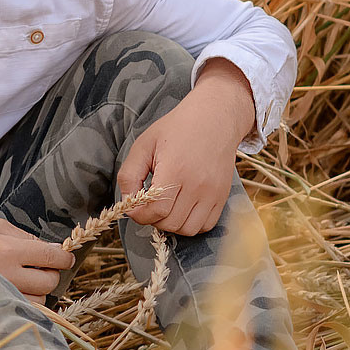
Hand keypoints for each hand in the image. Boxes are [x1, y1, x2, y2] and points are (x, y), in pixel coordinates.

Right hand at [0, 215, 72, 302]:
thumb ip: (26, 237)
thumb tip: (53, 250)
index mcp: (8, 249)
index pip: (52, 257)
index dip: (64, 258)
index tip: (65, 258)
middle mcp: (8, 274)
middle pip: (50, 281)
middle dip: (51, 273)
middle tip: (42, 268)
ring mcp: (1, 293)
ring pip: (41, 301)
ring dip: (39, 290)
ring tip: (27, 280)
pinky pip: (25, 310)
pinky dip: (27, 301)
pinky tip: (18, 291)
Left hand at [117, 60, 256, 235]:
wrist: (214, 119)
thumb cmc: (175, 130)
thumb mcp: (143, 145)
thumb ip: (129, 175)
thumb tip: (127, 202)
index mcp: (175, 170)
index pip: (156, 211)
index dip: (139, 215)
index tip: (134, 207)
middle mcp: (198, 185)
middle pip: (170, 223)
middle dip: (153, 219)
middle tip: (148, 205)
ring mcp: (213, 193)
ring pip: (189, 229)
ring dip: (172, 224)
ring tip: (165, 207)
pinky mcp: (223, 197)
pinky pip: (206, 225)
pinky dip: (191, 223)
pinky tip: (182, 208)